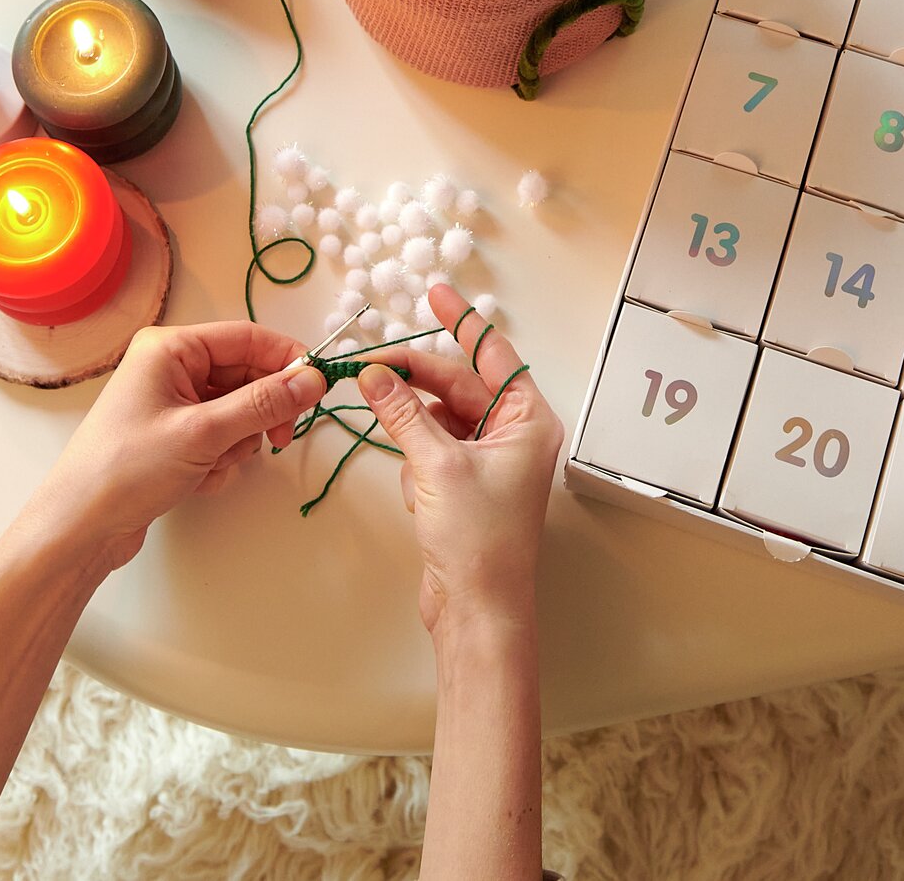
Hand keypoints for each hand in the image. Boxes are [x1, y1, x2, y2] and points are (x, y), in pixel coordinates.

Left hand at [21, 322, 323, 573]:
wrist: (77, 530)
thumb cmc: (128, 470)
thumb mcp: (203, 433)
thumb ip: (263, 404)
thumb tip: (314, 379)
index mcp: (171, 348)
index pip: (247, 338)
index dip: (287, 360)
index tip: (317, 389)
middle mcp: (171, 367)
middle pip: (245, 376)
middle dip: (260, 411)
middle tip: (277, 441)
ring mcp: (171, 403)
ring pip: (237, 410)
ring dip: (237, 442)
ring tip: (212, 465)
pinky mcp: (173, 436)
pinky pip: (220, 436)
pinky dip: (220, 459)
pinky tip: (197, 479)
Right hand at [355, 285, 563, 637]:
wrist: (478, 611)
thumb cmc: (478, 539)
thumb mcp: (436, 466)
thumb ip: (404, 413)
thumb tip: (375, 374)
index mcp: (528, 421)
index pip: (493, 355)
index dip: (463, 321)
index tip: (435, 292)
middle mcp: (515, 435)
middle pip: (460, 386)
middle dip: (420, 381)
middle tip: (375, 365)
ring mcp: (490, 462)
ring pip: (442, 419)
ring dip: (417, 430)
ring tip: (408, 453)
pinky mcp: (467, 487)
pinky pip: (434, 451)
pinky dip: (419, 464)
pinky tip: (421, 497)